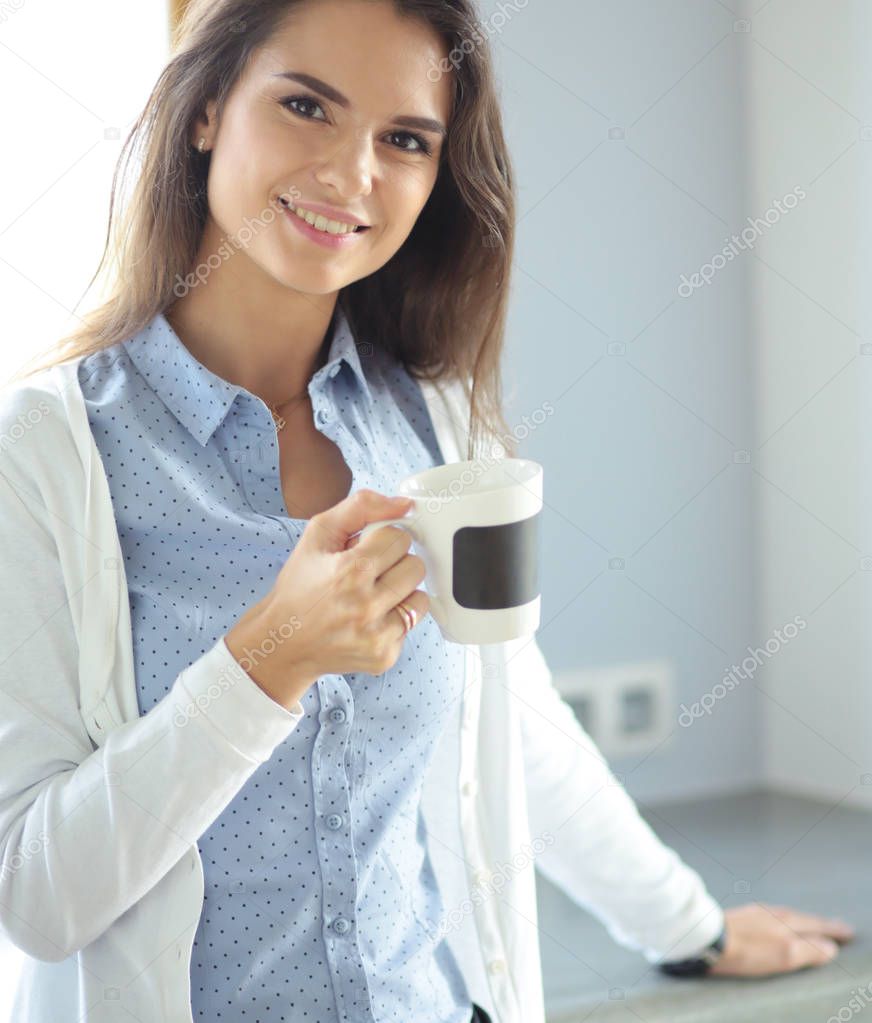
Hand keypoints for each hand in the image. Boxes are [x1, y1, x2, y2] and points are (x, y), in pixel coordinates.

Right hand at [224, 489, 429, 708]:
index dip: (382, 541)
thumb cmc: (300, 585)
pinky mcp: (384, 655)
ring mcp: (376, 635)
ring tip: (372, 596)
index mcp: (350, 570)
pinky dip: (394, 619)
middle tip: (369, 573)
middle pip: (415, 566)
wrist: (282, 642)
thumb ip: (362, 507)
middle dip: (394, 565)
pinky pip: (412, 625)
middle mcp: (365, 605)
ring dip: (400, 593)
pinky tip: (369, 620)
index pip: (400, 538)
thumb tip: (406, 505)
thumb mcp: (319, 534)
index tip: (365, 551)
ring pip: (420, 596)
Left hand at [708, 903, 853, 976]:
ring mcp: (757, 912)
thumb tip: (830, 947)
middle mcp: (774, 912)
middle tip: (837, 926)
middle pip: (804, 918)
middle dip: (822, 923)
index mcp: (787, 921)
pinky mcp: (743, 917)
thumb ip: (808, 951)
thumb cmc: (747, 949)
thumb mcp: (783, 955)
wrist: (707, 938)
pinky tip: (779, 924)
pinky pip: (773, 916)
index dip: (833, 930)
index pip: (817, 925)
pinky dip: (785, 921)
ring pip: (788, 916)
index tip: (848, 931)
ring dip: (804, 921)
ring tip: (812, 925)